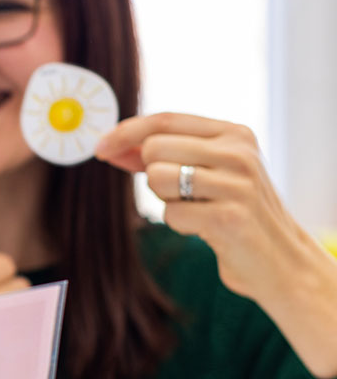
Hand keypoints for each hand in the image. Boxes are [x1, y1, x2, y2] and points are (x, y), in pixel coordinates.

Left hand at [96, 113, 310, 301]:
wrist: (279, 259)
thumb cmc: (233, 212)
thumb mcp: (208, 172)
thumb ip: (166, 154)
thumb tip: (112, 145)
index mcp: (234, 133)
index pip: (166, 119)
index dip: (126, 132)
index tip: (100, 148)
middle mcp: (239, 152)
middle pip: (154, 148)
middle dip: (151, 175)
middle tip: (181, 194)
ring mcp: (237, 184)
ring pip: (158, 178)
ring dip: (167, 200)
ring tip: (198, 209)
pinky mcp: (229, 218)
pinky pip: (171, 214)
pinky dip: (180, 224)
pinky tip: (206, 228)